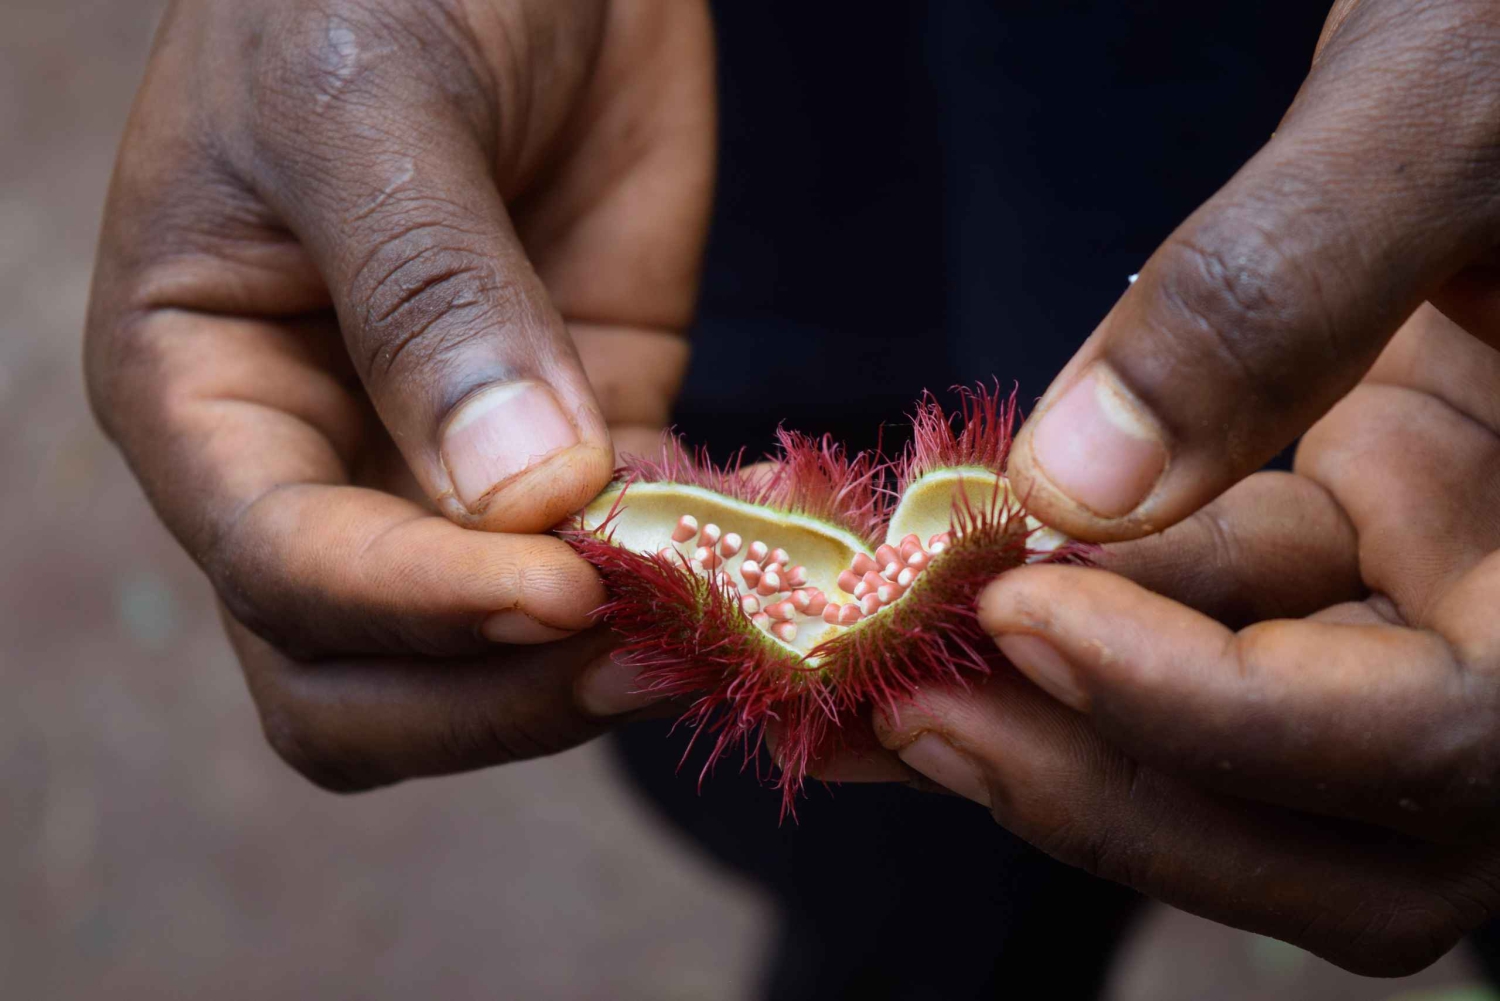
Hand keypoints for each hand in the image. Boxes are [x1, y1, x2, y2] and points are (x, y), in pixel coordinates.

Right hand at [85, 0, 711, 788]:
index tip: (556, 589)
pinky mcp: (584, 436)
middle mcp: (318, 459)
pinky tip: (761, 561)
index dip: (414, 608)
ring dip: (597, 661)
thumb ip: (430, 301)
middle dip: (490, 692)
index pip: (283, 572)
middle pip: (360, 678)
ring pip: (490, 656)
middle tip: (637, 656)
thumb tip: (519, 501)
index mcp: (206, 392)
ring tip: (716, 622)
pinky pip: (621, 560)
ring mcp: (454, 463)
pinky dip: (687, 583)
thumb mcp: (369, 105)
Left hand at [877, 0, 1499, 974]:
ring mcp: (1429, 586)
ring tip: (872, 677)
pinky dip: (1073, 622)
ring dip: (1053, 722)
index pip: (1440, 737)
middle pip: (1333, 820)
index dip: (1221, 715)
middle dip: (1106, 777)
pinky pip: (1205, 623)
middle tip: (905, 716)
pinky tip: (933, 597)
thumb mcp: (1448, 111)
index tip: (1030, 621)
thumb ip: (1284, 287)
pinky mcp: (1346, 538)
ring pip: (1245, 744)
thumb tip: (1076, 482)